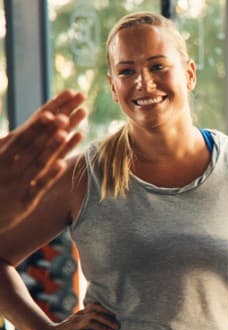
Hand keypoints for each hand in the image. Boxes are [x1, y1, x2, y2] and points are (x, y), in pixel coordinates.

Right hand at [0, 90, 87, 230]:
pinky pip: (37, 185)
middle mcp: (13, 158)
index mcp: (10, 146)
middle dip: (62, 116)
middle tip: (79, 98)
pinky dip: (49, 174)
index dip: (55, 106)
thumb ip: (23, 141)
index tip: (72, 92)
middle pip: (41, 134)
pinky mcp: (23, 199)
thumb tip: (46, 120)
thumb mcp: (5, 156)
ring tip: (69, 128)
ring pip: (39, 158)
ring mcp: (17, 178)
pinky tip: (62, 164)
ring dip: (54, 144)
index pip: (37, 121)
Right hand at [32, 303, 119, 329]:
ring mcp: (73, 326)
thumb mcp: (76, 322)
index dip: (105, 309)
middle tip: (118, 327)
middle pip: (95, 314)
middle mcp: (77, 318)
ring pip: (90, 323)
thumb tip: (105, 322)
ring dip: (103, 327)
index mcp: (79, 314)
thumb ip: (87, 320)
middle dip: (108, 320)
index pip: (94, 306)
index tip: (115, 315)